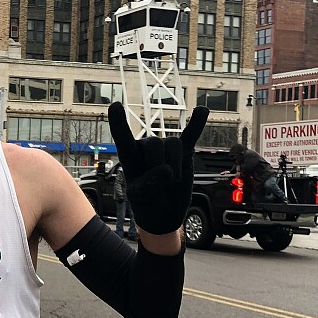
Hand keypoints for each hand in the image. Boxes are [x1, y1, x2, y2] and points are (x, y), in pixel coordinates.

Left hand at [107, 102, 208, 235]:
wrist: (163, 212)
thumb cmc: (146, 202)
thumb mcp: (139, 197)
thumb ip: (148, 184)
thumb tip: (168, 169)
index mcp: (130, 155)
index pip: (123, 137)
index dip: (118, 123)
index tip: (114, 105)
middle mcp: (147, 147)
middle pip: (154, 144)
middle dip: (158, 166)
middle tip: (158, 184)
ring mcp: (166, 148)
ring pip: (173, 144)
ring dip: (175, 166)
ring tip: (171, 181)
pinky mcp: (184, 152)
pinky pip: (191, 135)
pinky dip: (197, 123)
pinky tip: (203, 110)